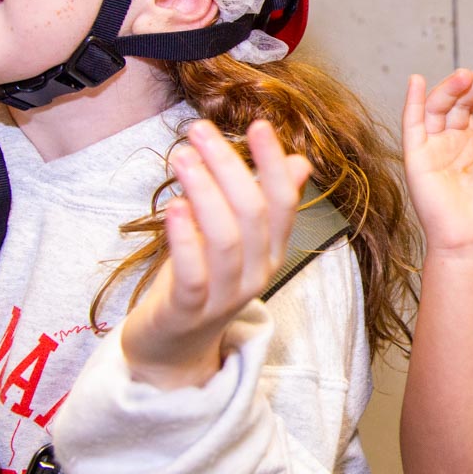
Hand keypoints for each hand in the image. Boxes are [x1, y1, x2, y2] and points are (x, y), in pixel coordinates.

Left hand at [122, 118, 312, 389]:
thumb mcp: (234, 237)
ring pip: (225, 238)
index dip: (272, 163)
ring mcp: (225, 296)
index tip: (258, 124)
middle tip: (199, 131)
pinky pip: (193, 273)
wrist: (172, 349)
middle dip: (228, 166)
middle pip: (252, 213)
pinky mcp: (188, 312)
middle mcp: (256, 273)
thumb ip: (265, 202)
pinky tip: (173, 206)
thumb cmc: (200, 280)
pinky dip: (184, 238)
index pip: (282, 202)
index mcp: (270, 251)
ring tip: (181, 157)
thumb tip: (300, 161)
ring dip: (203, 191)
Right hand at [402, 65, 472, 259]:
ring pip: (435, 109)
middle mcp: (448, 143)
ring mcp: (431, 149)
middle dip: (470, 83)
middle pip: (454, 102)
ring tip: (466, 76)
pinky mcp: (416, 158)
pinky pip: (411, 126)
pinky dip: (413, 103)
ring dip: (448, 89)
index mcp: (469, 144)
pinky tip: (418, 82)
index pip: (470, 106)